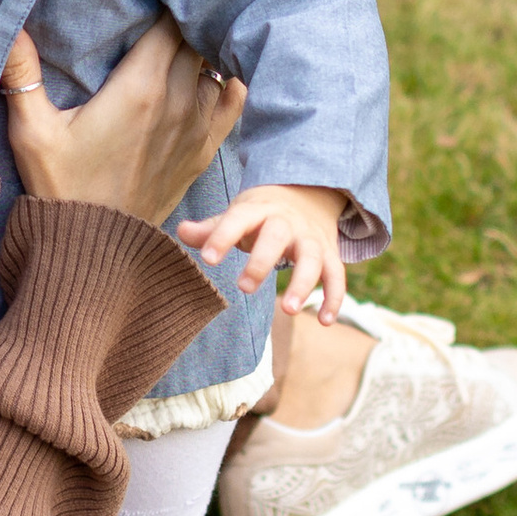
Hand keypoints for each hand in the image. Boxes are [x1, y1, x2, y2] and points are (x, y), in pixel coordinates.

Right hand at [0, 16, 245, 226]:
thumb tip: (7, 25)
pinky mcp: (204, 149)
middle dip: (187, 15)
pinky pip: (233, 100)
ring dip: (206, 46)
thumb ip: (21, 75)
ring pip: (217, 65)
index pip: (171, 21)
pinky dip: (230, 78)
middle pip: (196, 37)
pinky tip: (218, 68)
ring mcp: (197, 125)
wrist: (99, 250)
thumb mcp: (32, 133)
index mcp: (139, 87)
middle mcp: (178, 101)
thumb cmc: (62, 187)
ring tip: (191, 28)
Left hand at [175, 180, 350, 318]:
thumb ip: (211, 228)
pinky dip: (334, 298)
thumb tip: (180, 231)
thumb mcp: (237, 214)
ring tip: (289, 310)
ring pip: (311, 258)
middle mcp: (286, 222)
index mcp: (257, 209)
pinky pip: (336, 275)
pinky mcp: (329, 253)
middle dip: (262, 261)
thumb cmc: (261, 213)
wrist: (307, 193)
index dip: (222, 237)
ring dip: (304, 284)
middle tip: (244, 288)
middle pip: (276, 236)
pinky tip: (325, 322)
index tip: (208, 259)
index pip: (238, 219)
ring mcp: (310, 238)